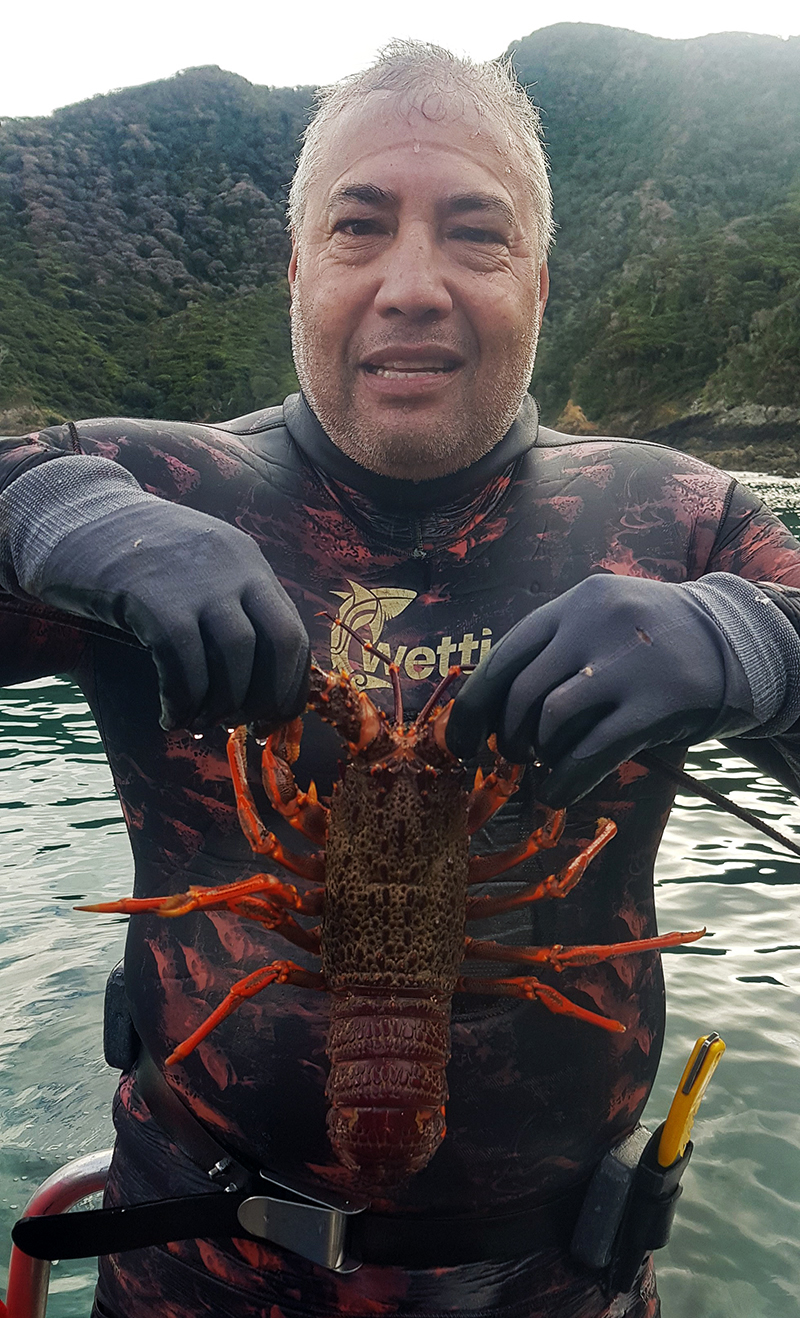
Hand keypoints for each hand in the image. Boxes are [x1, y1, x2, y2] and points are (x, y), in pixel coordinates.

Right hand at [37, 500, 308, 731]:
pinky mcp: (153, 598)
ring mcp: (195, 581)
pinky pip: (183, 665)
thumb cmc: (134, 553)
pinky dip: (182, 701)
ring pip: (235, 658)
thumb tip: (253, 685)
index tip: (273, 718)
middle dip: (268, 698)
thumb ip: (229, 609)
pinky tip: (169, 716)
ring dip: (222, 705)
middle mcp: (234, 567)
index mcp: (249, 562)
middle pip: (280, 644)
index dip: (289, 687)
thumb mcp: (198, 566)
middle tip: (246, 727)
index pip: (295, 633)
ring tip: (199, 723)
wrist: (73, 513)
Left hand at [446, 574, 756, 804]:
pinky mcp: (657, 705)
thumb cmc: (652, 638)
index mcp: (577, 602)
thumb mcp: (603, 618)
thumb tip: (492, 710)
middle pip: (523, 691)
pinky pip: (592, 751)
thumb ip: (554, 648)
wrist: (735, 640)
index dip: (474, 704)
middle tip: (511, 754)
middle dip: (507, 734)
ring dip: (537, 753)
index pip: (505, 654)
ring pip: (552, 720)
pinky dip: (564, 779)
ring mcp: (627, 664)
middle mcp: (597, 625)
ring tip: (542, 763)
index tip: (460, 740)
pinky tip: (556, 792)